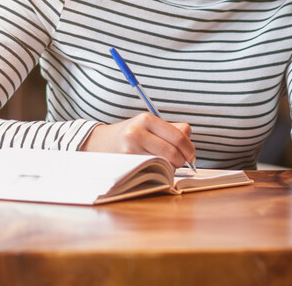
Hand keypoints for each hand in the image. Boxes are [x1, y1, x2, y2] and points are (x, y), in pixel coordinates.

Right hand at [81, 113, 195, 167]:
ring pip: (165, 163)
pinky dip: (159, 172)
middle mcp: (137, 132)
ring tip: (164, 163)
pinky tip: (154, 168)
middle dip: (181, 161)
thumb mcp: (148, 125)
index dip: (189, 149)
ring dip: (170, 167)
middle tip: (180, 162)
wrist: (100, 143)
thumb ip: (172, 129)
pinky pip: (153, 171)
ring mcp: (130, 148)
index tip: (191, 156)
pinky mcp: (127, 162)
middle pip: (173, 152)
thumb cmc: (130, 135)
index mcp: (146, 119)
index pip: (178, 136)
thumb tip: (188, 137)